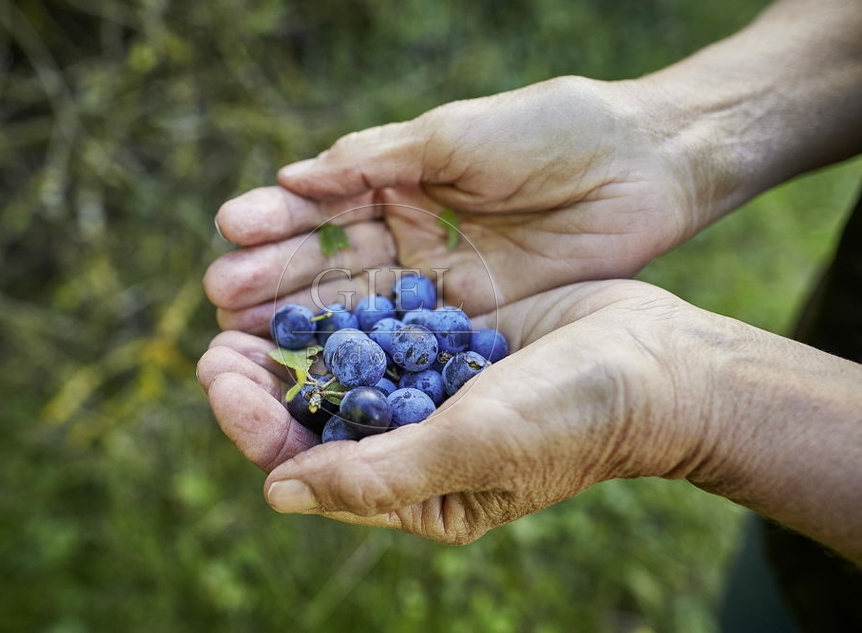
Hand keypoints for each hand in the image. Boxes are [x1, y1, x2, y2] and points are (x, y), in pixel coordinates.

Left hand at [198, 279, 861, 560]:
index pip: (311, 464)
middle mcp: (415, 443)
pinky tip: (313, 274)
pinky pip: (381, 325)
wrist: (657, 364)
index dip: (256, 423)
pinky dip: (344, 306)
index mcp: (416, 490)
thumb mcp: (473, 450)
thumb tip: (278, 489)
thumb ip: (377, 475)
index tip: (222, 373)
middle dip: (262, 379)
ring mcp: (431, 390)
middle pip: (315, 416)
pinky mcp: (449, 341)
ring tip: (247, 300)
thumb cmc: (573, 418)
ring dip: (294, 337)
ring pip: (340, 368)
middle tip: (220, 340)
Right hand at [206, 77, 722, 333]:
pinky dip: (363, 353)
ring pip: (356, 307)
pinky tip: (319, 365)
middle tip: (222, 295)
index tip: (230, 229)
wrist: (645, 166)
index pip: (323, 205)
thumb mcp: (456, 133)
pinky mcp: (468, 322)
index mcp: (397, 180)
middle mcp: (408, 235)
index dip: (277, 219)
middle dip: (273, 276)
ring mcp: (435, 284)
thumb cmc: (552, 130)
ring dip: (301, 320)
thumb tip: (292, 177)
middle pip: (329, 263)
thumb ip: (376, 159)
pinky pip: (406, 342)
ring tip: (244, 333)